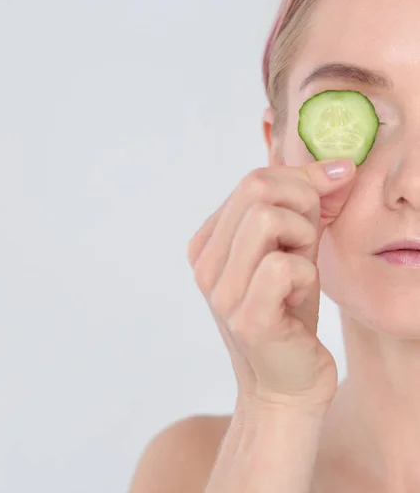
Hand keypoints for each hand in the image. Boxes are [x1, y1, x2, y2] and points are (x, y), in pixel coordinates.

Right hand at [187, 159, 355, 413]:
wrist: (288, 381)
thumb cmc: (290, 311)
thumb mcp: (294, 247)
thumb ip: (306, 204)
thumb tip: (342, 164)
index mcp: (208, 242)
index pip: (253, 179)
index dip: (301, 180)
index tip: (328, 200)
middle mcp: (204, 263)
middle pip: (256, 188)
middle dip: (302, 203)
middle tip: (309, 241)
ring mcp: (220, 291)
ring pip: (267, 219)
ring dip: (303, 238)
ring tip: (301, 268)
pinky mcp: (245, 318)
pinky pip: (283, 266)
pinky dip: (305, 275)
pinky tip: (298, 299)